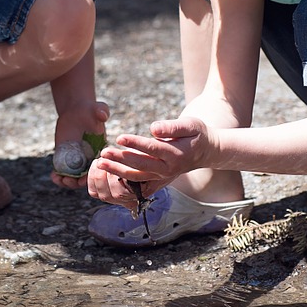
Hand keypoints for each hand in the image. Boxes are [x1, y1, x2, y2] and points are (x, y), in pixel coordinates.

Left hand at [50, 99, 109, 189]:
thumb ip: (102, 111)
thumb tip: (103, 115)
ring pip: (73, 178)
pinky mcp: (65, 158)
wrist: (77, 110)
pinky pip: (63, 172)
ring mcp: (77, 160)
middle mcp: (89, 159)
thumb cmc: (91, 110)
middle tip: (68, 181)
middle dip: (77, 182)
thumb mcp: (98, 108)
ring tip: (58, 179)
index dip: (92, 176)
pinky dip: (58, 176)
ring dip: (66, 182)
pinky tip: (53, 175)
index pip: (99, 169)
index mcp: (100, 152)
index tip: (84, 177)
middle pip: (85, 177)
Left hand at [87, 117, 212, 205]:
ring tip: (100, 163)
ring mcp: (163, 177)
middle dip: (120, 160)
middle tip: (103, 153)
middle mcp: (169, 169)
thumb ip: (172, 127)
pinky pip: (138, 181)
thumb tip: (153, 128)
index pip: (153, 149)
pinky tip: (109, 171)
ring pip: (137, 176)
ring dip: (117, 170)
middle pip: (141, 166)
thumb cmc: (197, 134)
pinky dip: (123, 177)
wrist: (206, 152)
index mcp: (177, 154)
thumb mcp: (190, 125)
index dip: (136, 143)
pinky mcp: (157, 179)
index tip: (120, 137)